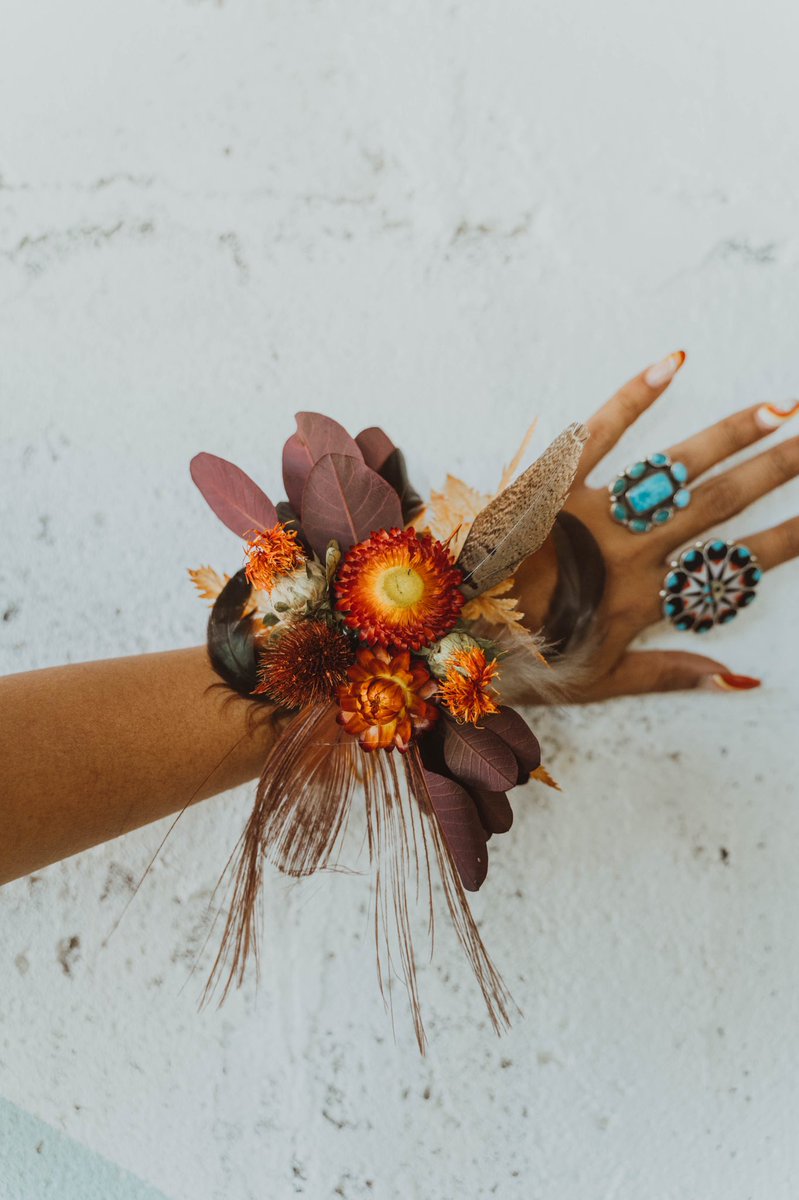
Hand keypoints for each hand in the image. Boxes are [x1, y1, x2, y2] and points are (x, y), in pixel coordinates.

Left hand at [515, 352, 798, 699]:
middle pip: (719, 504)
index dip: (786, 540)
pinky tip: (673, 361)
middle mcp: (627, 551)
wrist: (443, 637)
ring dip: (730, 436)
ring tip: (779, 408)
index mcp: (642, 600)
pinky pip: (597, 434)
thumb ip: (672, 674)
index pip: (732, 566)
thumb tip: (743, 679)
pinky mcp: (549, 486)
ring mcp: (589, 513)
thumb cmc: (521, 663)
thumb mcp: (600, 683)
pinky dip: (633, 397)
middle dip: (775, 472)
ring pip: (674, 469)